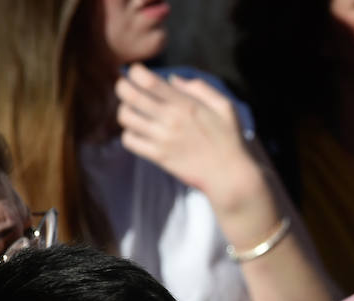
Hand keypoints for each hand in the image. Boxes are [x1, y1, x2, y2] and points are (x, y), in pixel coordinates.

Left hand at [115, 63, 261, 210]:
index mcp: (186, 105)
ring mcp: (162, 140)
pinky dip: (129, 134)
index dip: (136, 72)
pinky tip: (140, 132)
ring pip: (125, 117)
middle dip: (122, 86)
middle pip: (129, 95)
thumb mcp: (225, 107)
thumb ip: (200, 88)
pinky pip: (129, 141)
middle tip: (126, 86)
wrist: (230, 176)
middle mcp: (170, 120)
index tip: (137, 72)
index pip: (148, 81)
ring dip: (125, 110)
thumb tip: (172, 79)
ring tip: (134, 110)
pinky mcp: (158, 157)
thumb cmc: (230, 139)